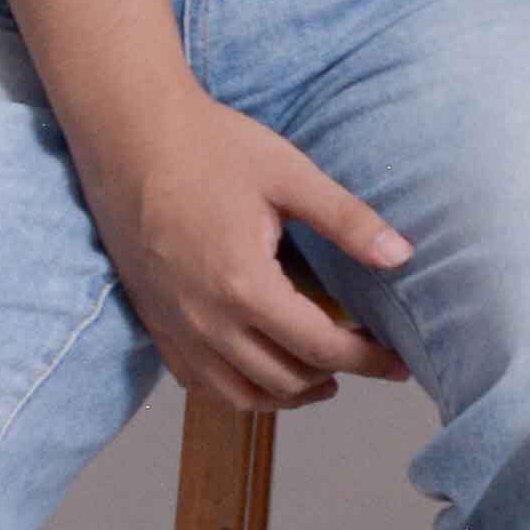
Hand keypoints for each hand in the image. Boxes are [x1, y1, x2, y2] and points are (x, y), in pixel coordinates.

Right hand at [83, 90, 414, 411]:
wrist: (128, 135)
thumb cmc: (209, 147)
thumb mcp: (290, 175)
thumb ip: (347, 220)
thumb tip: (402, 254)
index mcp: (244, 285)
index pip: (321, 347)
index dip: (368, 360)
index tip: (399, 363)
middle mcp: (205, 320)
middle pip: (284, 380)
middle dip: (335, 376)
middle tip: (367, 360)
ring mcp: (174, 326)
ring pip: (239, 394)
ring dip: (287, 394)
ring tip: (322, 377)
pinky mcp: (153, 321)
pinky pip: (198, 382)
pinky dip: (238, 388)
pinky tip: (261, 368)